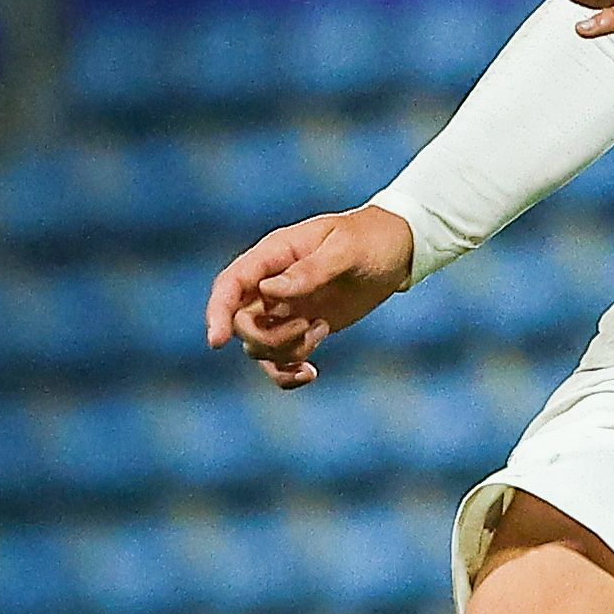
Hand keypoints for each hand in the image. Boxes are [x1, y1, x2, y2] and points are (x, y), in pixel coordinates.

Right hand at [205, 203, 415, 386]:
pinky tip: (310, 373)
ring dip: (286, 351)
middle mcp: (270, 283)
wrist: (396, 250)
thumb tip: (270, 290)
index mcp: (274, 255)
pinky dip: (287, 373)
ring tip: (322, 329)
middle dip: (268, 337)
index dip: (217, 312)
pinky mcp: (300, 328)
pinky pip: (278, 360)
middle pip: (241, 322)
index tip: (217, 341)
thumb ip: (310, 270)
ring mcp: (284, 308)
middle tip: (309, 327)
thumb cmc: (370, 240)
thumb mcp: (346, 250)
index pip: (231, 284)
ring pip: (258, 345)